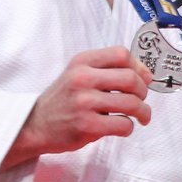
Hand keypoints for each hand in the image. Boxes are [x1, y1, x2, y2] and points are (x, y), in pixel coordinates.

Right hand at [2, 46, 151, 169]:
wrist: (35, 125)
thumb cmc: (63, 100)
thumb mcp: (79, 74)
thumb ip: (108, 70)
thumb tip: (146, 75)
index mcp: (82, 61)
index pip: (121, 54)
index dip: (139, 67)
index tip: (143, 79)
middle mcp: (82, 78)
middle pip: (131, 79)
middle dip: (143, 92)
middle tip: (141, 100)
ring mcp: (83, 102)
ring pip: (131, 103)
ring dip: (142, 112)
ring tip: (140, 116)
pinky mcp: (86, 125)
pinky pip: (123, 124)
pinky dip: (129, 127)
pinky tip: (122, 127)